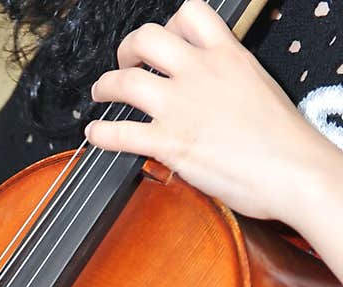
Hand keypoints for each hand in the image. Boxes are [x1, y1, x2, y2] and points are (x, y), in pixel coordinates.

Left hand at [86, 0, 329, 224]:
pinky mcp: (170, 142)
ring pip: (125, 81)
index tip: (165, 41)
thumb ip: (230, 81)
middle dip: (127, 49)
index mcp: (228, 55)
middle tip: (124, 64)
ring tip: (100, 94)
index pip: (191, 15)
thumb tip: (215, 93)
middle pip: (147, 38)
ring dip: (104, 86)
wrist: (293, 169)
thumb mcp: (259, 87)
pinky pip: (121, 133)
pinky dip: (100, 134)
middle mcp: (200, 73)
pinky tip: (94, 135)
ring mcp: (182, 106)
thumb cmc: (284, 140)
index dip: (169, 25)